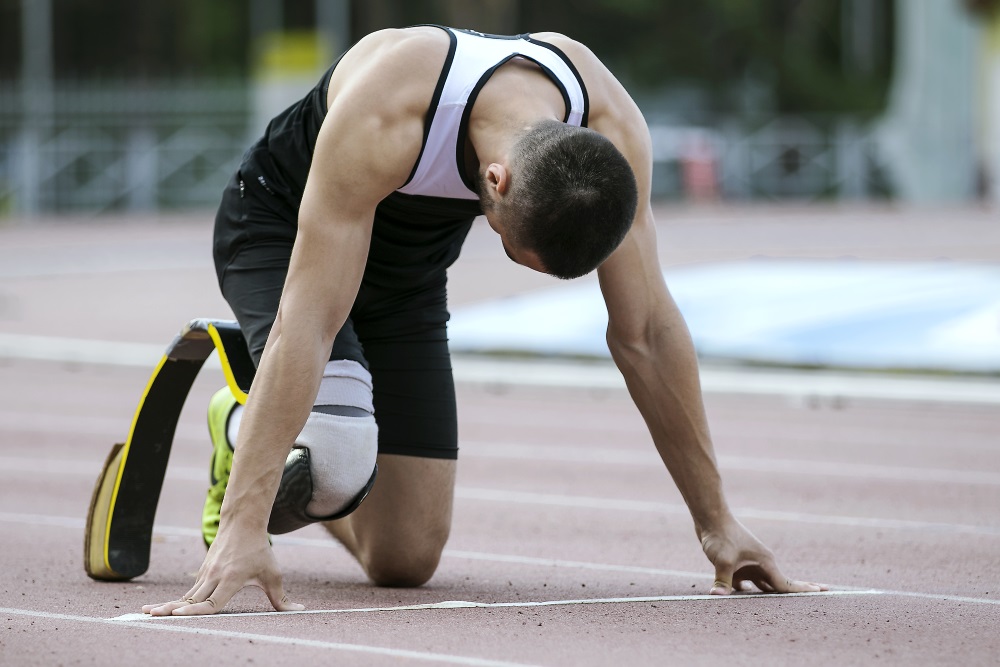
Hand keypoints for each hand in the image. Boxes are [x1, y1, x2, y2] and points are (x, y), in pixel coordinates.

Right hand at [141, 525, 303, 615]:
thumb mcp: (273, 574)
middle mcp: (214, 577)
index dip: (196, 610)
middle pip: (191, 599)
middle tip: (153, 617)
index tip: (179, 614)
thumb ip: (281, 598)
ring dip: (167, 605)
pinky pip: (188, 591)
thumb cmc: (259, 551)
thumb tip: (298, 609)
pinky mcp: (202, 572)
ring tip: (147, 613)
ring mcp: (206, 574)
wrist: (243, 523)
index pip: (211, 601)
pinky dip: (175, 600)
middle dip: (171, 609)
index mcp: (231, 579)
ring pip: (185, 594)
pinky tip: (160, 608)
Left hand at [699, 517, 826, 594]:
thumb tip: (716, 597)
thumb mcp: (722, 560)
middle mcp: (761, 564)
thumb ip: (723, 581)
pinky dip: (748, 592)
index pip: (787, 583)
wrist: (710, 518)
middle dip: (799, 589)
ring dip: (770, 594)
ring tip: (785, 606)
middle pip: (781, 583)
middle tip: (822, 592)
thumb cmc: (721, 536)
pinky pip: (747, 583)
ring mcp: (750, 564)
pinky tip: (745, 601)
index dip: (804, 590)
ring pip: (763, 584)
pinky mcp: (737, 564)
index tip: (823, 592)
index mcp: (765, 562)